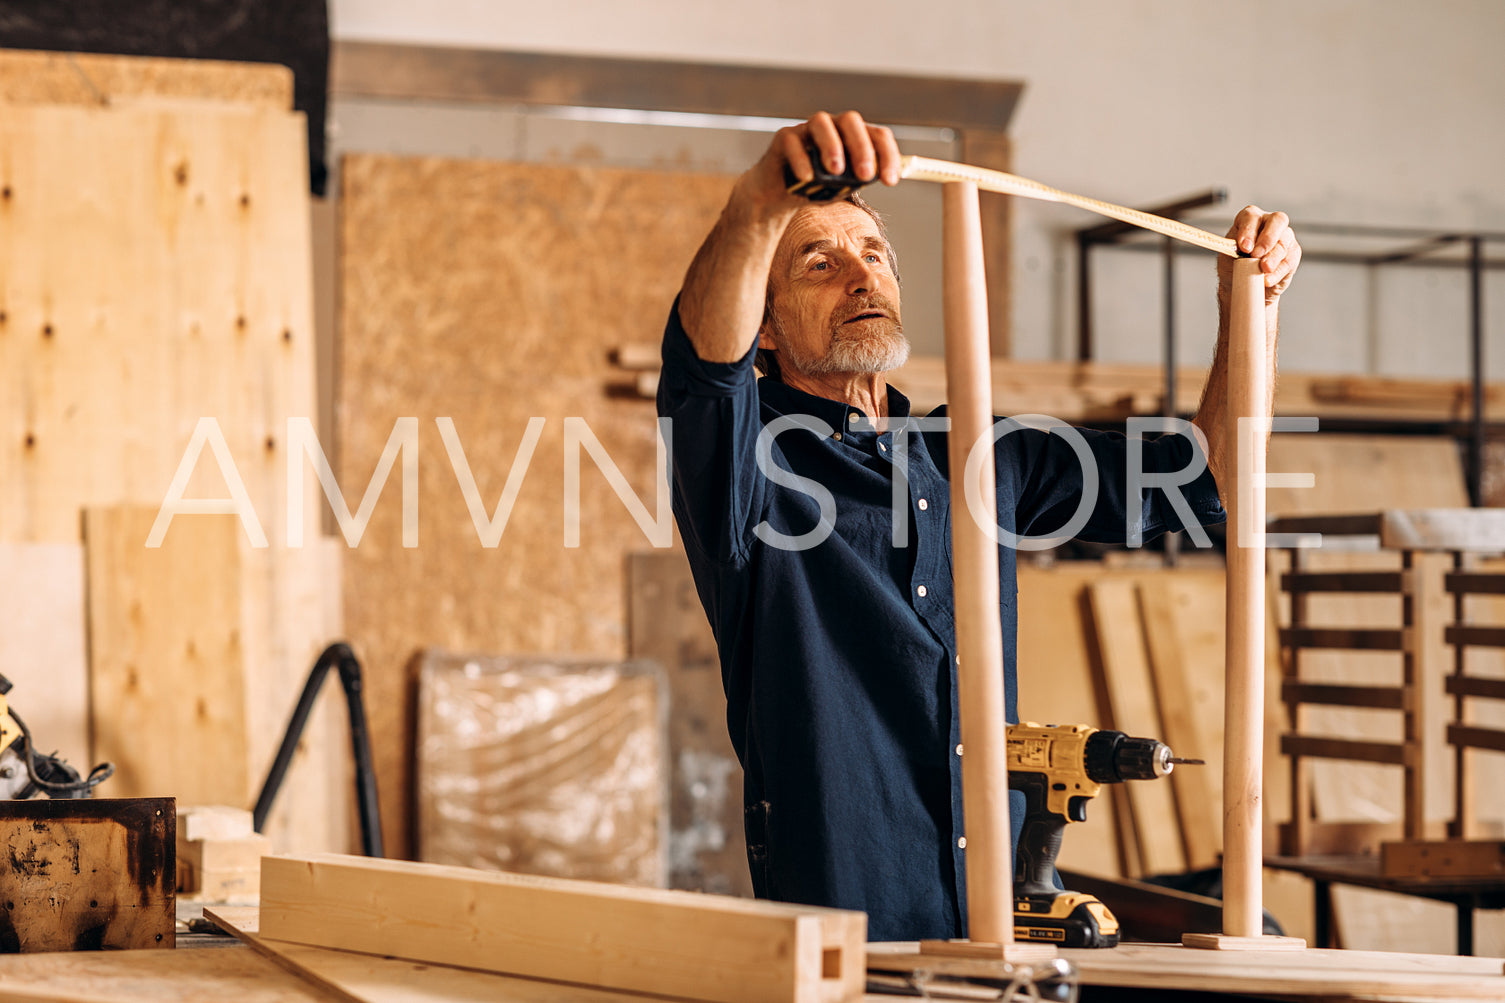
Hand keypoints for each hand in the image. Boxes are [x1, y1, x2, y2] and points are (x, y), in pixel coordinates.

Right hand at [735, 110, 902, 210]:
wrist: (781, 194)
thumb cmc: (817, 187)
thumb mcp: (844, 187)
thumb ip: (858, 179)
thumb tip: (874, 175)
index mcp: (852, 136)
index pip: (877, 135)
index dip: (887, 155)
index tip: (890, 181)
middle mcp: (832, 127)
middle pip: (851, 121)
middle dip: (861, 147)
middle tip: (865, 175)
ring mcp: (806, 129)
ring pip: (821, 122)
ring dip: (832, 145)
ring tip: (836, 171)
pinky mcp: (784, 138)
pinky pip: (792, 141)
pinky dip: (801, 159)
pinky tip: (807, 178)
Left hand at [1219, 206, 1300, 305]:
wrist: (1243, 286)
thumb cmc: (1234, 266)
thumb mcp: (1228, 258)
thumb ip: (1234, 252)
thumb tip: (1242, 251)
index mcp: (1250, 220)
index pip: (1251, 216)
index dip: (1248, 230)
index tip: (1243, 246)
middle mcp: (1269, 224)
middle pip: (1277, 221)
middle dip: (1267, 239)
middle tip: (1256, 255)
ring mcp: (1284, 238)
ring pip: (1283, 243)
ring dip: (1272, 258)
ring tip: (1262, 270)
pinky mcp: (1292, 254)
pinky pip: (1289, 261)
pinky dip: (1278, 272)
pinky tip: (1267, 280)